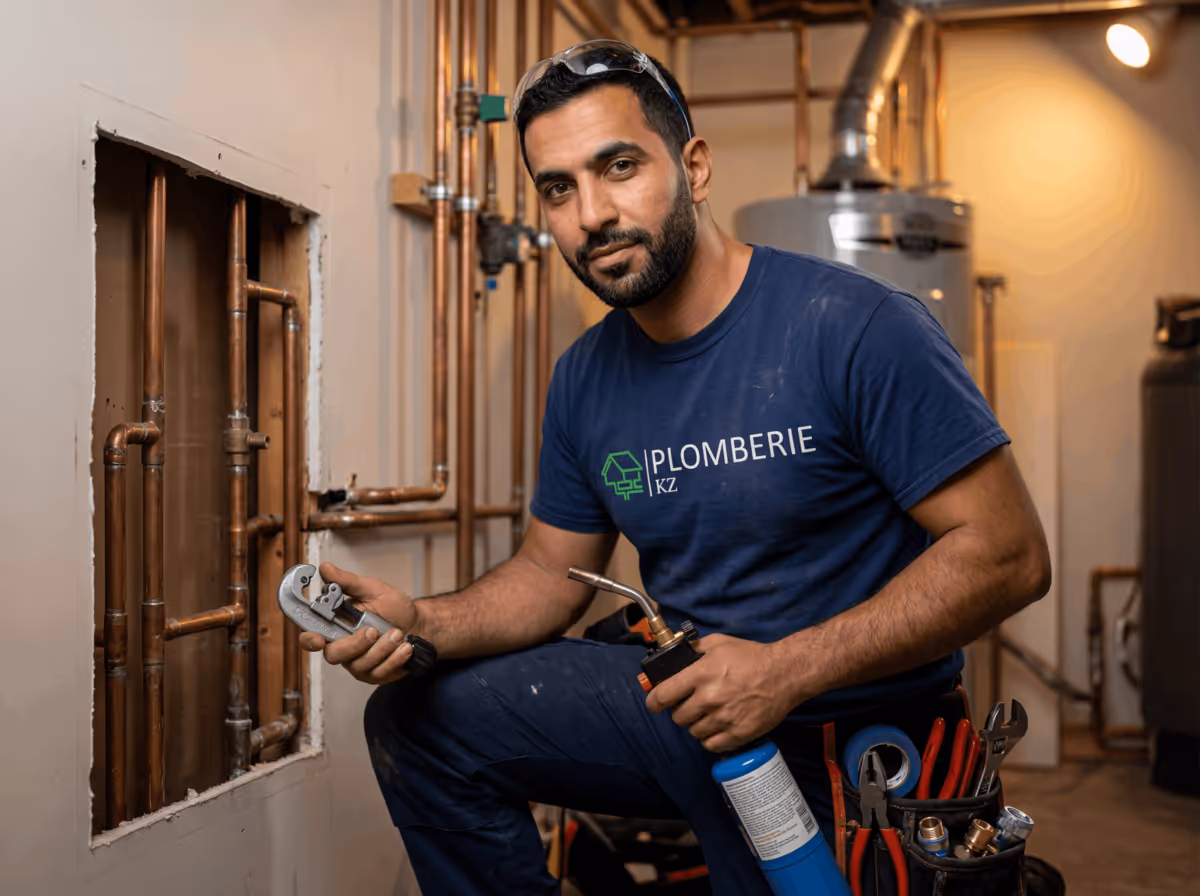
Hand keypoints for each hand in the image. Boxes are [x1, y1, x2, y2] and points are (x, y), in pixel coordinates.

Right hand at [298, 562, 421, 685]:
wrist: (420, 624)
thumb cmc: (394, 607)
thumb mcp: (373, 589)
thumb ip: (348, 582)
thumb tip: (325, 568)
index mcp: (336, 625)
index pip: (312, 635)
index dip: (309, 640)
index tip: (318, 639)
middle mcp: (343, 646)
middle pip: (334, 655)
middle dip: (354, 644)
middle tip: (373, 631)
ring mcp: (358, 663)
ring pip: (359, 665)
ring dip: (382, 649)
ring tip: (397, 634)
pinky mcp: (375, 674)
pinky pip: (379, 673)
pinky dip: (394, 659)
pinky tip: (405, 647)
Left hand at [645, 634, 802, 752]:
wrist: (784, 673)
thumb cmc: (752, 657)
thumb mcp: (719, 643)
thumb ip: (695, 649)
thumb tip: (677, 654)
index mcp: (701, 674)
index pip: (663, 695)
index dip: (654, 702)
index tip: (654, 704)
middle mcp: (710, 698)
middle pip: (678, 717)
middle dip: (680, 711)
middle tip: (690, 705)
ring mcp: (724, 718)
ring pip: (694, 732)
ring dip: (696, 724)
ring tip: (707, 715)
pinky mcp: (739, 733)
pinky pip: (711, 745)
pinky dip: (710, 739)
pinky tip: (716, 727)